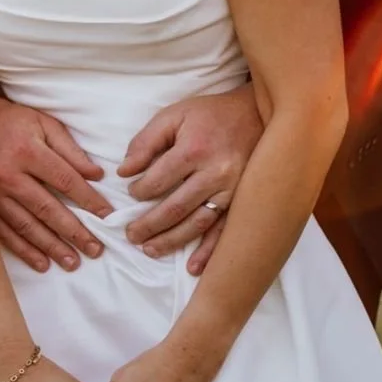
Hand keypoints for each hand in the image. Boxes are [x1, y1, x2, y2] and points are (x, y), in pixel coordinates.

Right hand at [0, 96, 112, 272]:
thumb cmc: (13, 122)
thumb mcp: (44, 124)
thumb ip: (70, 149)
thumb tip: (96, 176)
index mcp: (27, 151)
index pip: (65, 180)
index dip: (89, 200)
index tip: (107, 216)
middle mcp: (8, 175)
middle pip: (47, 209)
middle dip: (74, 232)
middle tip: (95, 250)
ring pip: (26, 226)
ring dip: (51, 247)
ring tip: (72, 262)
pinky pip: (4, 233)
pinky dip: (23, 250)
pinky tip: (41, 263)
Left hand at [119, 86, 262, 273]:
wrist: (257, 115)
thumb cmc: (210, 115)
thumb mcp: (174, 116)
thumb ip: (146, 142)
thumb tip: (124, 171)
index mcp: (194, 150)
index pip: (158, 181)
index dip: (139, 191)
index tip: (131, 194)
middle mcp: (215, 174)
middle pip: (175, 208)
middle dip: (149, 225)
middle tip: (131, 235)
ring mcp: (233, 191)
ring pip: (198, 224)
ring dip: (172, 241)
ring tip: (150, 250)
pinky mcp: (245, 202)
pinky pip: (225, 231)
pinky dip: (209, 252)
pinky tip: (193, 267)